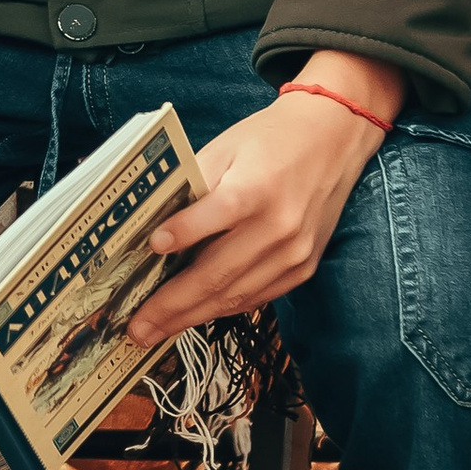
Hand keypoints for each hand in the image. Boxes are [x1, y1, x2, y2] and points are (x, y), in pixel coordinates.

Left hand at [126, 53, 402, 340]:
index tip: (150, 250)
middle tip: (137, 328)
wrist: (333, 138)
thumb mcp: (225, 148)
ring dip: (191, 317)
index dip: (180, 236)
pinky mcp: (303, 268)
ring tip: (156, 331)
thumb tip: (153, 226)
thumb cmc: (270, 141)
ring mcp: (294, 253)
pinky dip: (222, 308)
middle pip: (217, 274)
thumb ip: (193, 186)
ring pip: (235, 296)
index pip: (212, 218)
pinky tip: (194, 315)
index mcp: (256, 189)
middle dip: (172, 306)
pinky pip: (257, 297)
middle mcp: (279, 227)